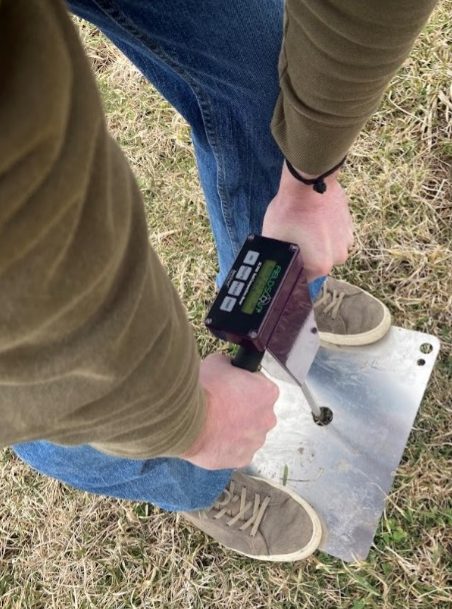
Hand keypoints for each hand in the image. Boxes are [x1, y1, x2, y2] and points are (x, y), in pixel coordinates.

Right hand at [181, 353, 278, 469]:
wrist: (188, 419)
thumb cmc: (205, 390)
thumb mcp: (218, 362)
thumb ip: (230, 365)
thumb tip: (229, 367)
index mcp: (267, 392)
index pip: (261, 386)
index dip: (244, 385)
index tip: (230, 387)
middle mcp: (268, 418)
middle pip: (258, 412)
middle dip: (243, 409)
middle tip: (220, 406)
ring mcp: (256, 441)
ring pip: (248, 433)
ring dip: (235, 428)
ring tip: (213, 423)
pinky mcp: (242, 458)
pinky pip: (237, 450)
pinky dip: (227, 446)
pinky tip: (212, 438)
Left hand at [262, 162, 353, 280]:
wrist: (309, 182)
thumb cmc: (289, 213)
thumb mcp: (273, 239)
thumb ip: (277, 259)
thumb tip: (274, 268)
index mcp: (320, 266)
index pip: (304, 279)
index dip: (293, 270)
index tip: (285, 259)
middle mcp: (338, 258)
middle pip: (317, 264)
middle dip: (305, 256)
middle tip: (292, 239)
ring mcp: (346, 241)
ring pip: (327, 250)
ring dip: (317, 243)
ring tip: (303, 227)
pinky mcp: (349, 225)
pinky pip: (334, 236)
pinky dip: (325, 232)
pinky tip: (314, 220)